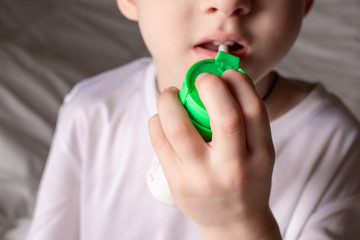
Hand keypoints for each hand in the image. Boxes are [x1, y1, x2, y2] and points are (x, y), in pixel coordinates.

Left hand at [148, 70, 280, 238]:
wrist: (232, 223)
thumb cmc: (246, 179)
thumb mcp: (259, 153)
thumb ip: (246, 121)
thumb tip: (220, 79)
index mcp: (261, 155)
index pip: (254, 110)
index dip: (240, 83)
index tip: (227, 72)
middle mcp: (234, 167)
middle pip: (224, 117)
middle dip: (210, 87)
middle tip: (201, 80)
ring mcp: (203, 177)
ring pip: (179, 129)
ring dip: (170, 101)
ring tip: (171, 95)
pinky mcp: (178, 183)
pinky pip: (159, 142)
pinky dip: (157, 120)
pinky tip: (162, 117)